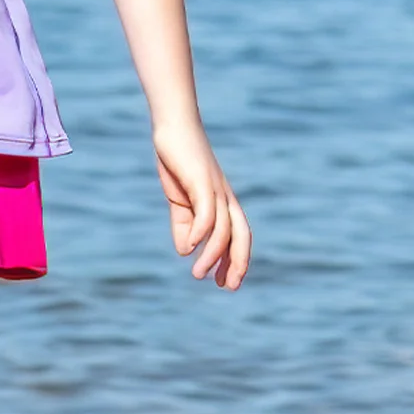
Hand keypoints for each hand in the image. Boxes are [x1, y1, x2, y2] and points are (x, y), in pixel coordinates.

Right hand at [152, 119, 251, 288]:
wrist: (172, 125)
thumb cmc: (178, 160)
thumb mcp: (180, 200)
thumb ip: (184, 225)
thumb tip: (186, 251)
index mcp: (224, 204)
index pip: (238, 237)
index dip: (234, 261)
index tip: (224, 283)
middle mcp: (226, 198)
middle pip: (241, 236)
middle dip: (237, 263)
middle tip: (227, 287)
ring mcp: (217, 189)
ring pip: (223, 230)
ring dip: (211, 255)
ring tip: (198, 275)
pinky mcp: (203, 180)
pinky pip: (207, 212)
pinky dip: (200, 233)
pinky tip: (188, 248)